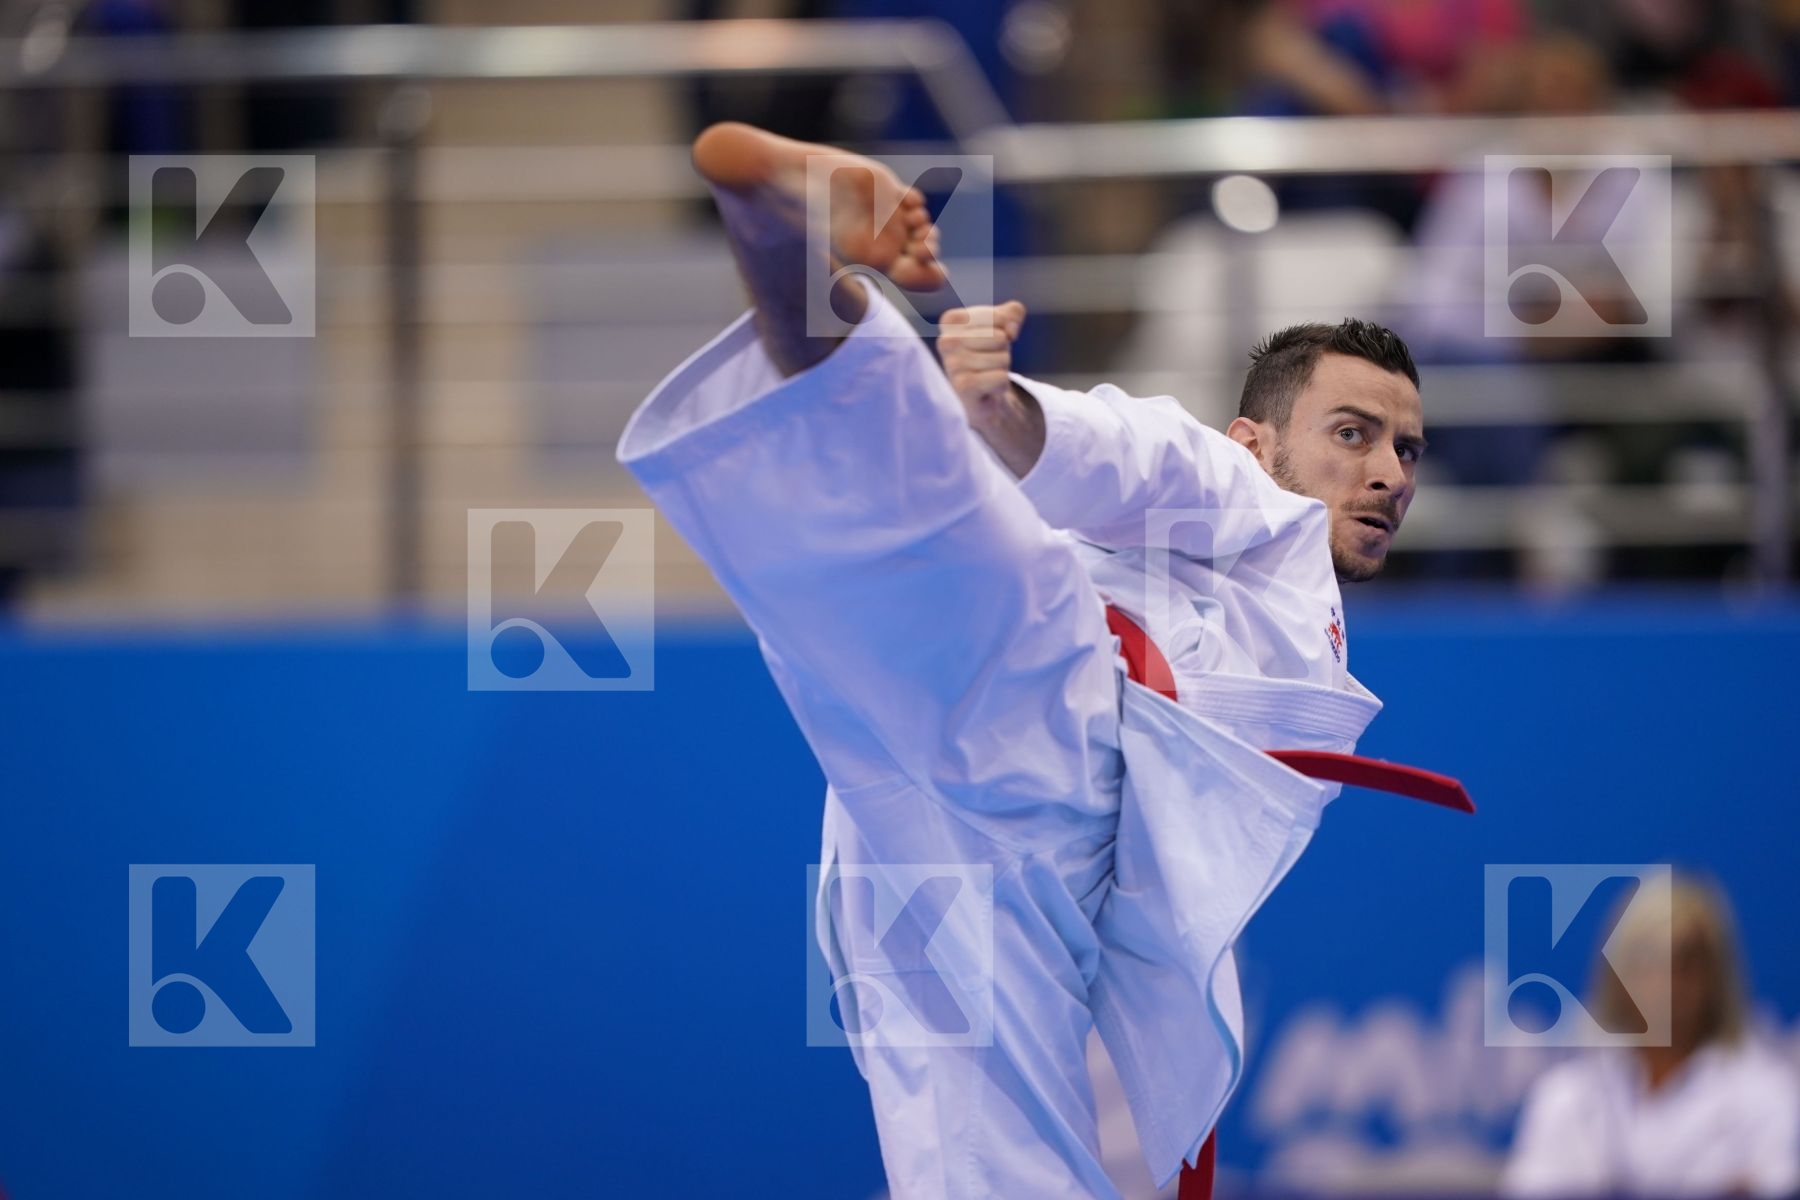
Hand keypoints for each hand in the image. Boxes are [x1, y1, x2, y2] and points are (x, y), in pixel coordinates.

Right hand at [937, 301, 1043, 477]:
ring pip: (1002, 358)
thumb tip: (1011, 329)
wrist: (978, 395)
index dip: (1005, 329)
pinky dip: (1000, 384)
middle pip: (1001, 338)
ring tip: (986, 374)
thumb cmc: (986, 355)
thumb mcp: (1002, 325)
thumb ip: (1012, 313)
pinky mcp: (962, 386)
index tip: (990, 341)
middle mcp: (945, 340)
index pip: (998, 316)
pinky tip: (986, 388)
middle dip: (1002, 351)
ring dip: (1002, 368)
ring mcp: (952, 364)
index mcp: (951, 321)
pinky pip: (1001, 377)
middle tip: (987, 361)